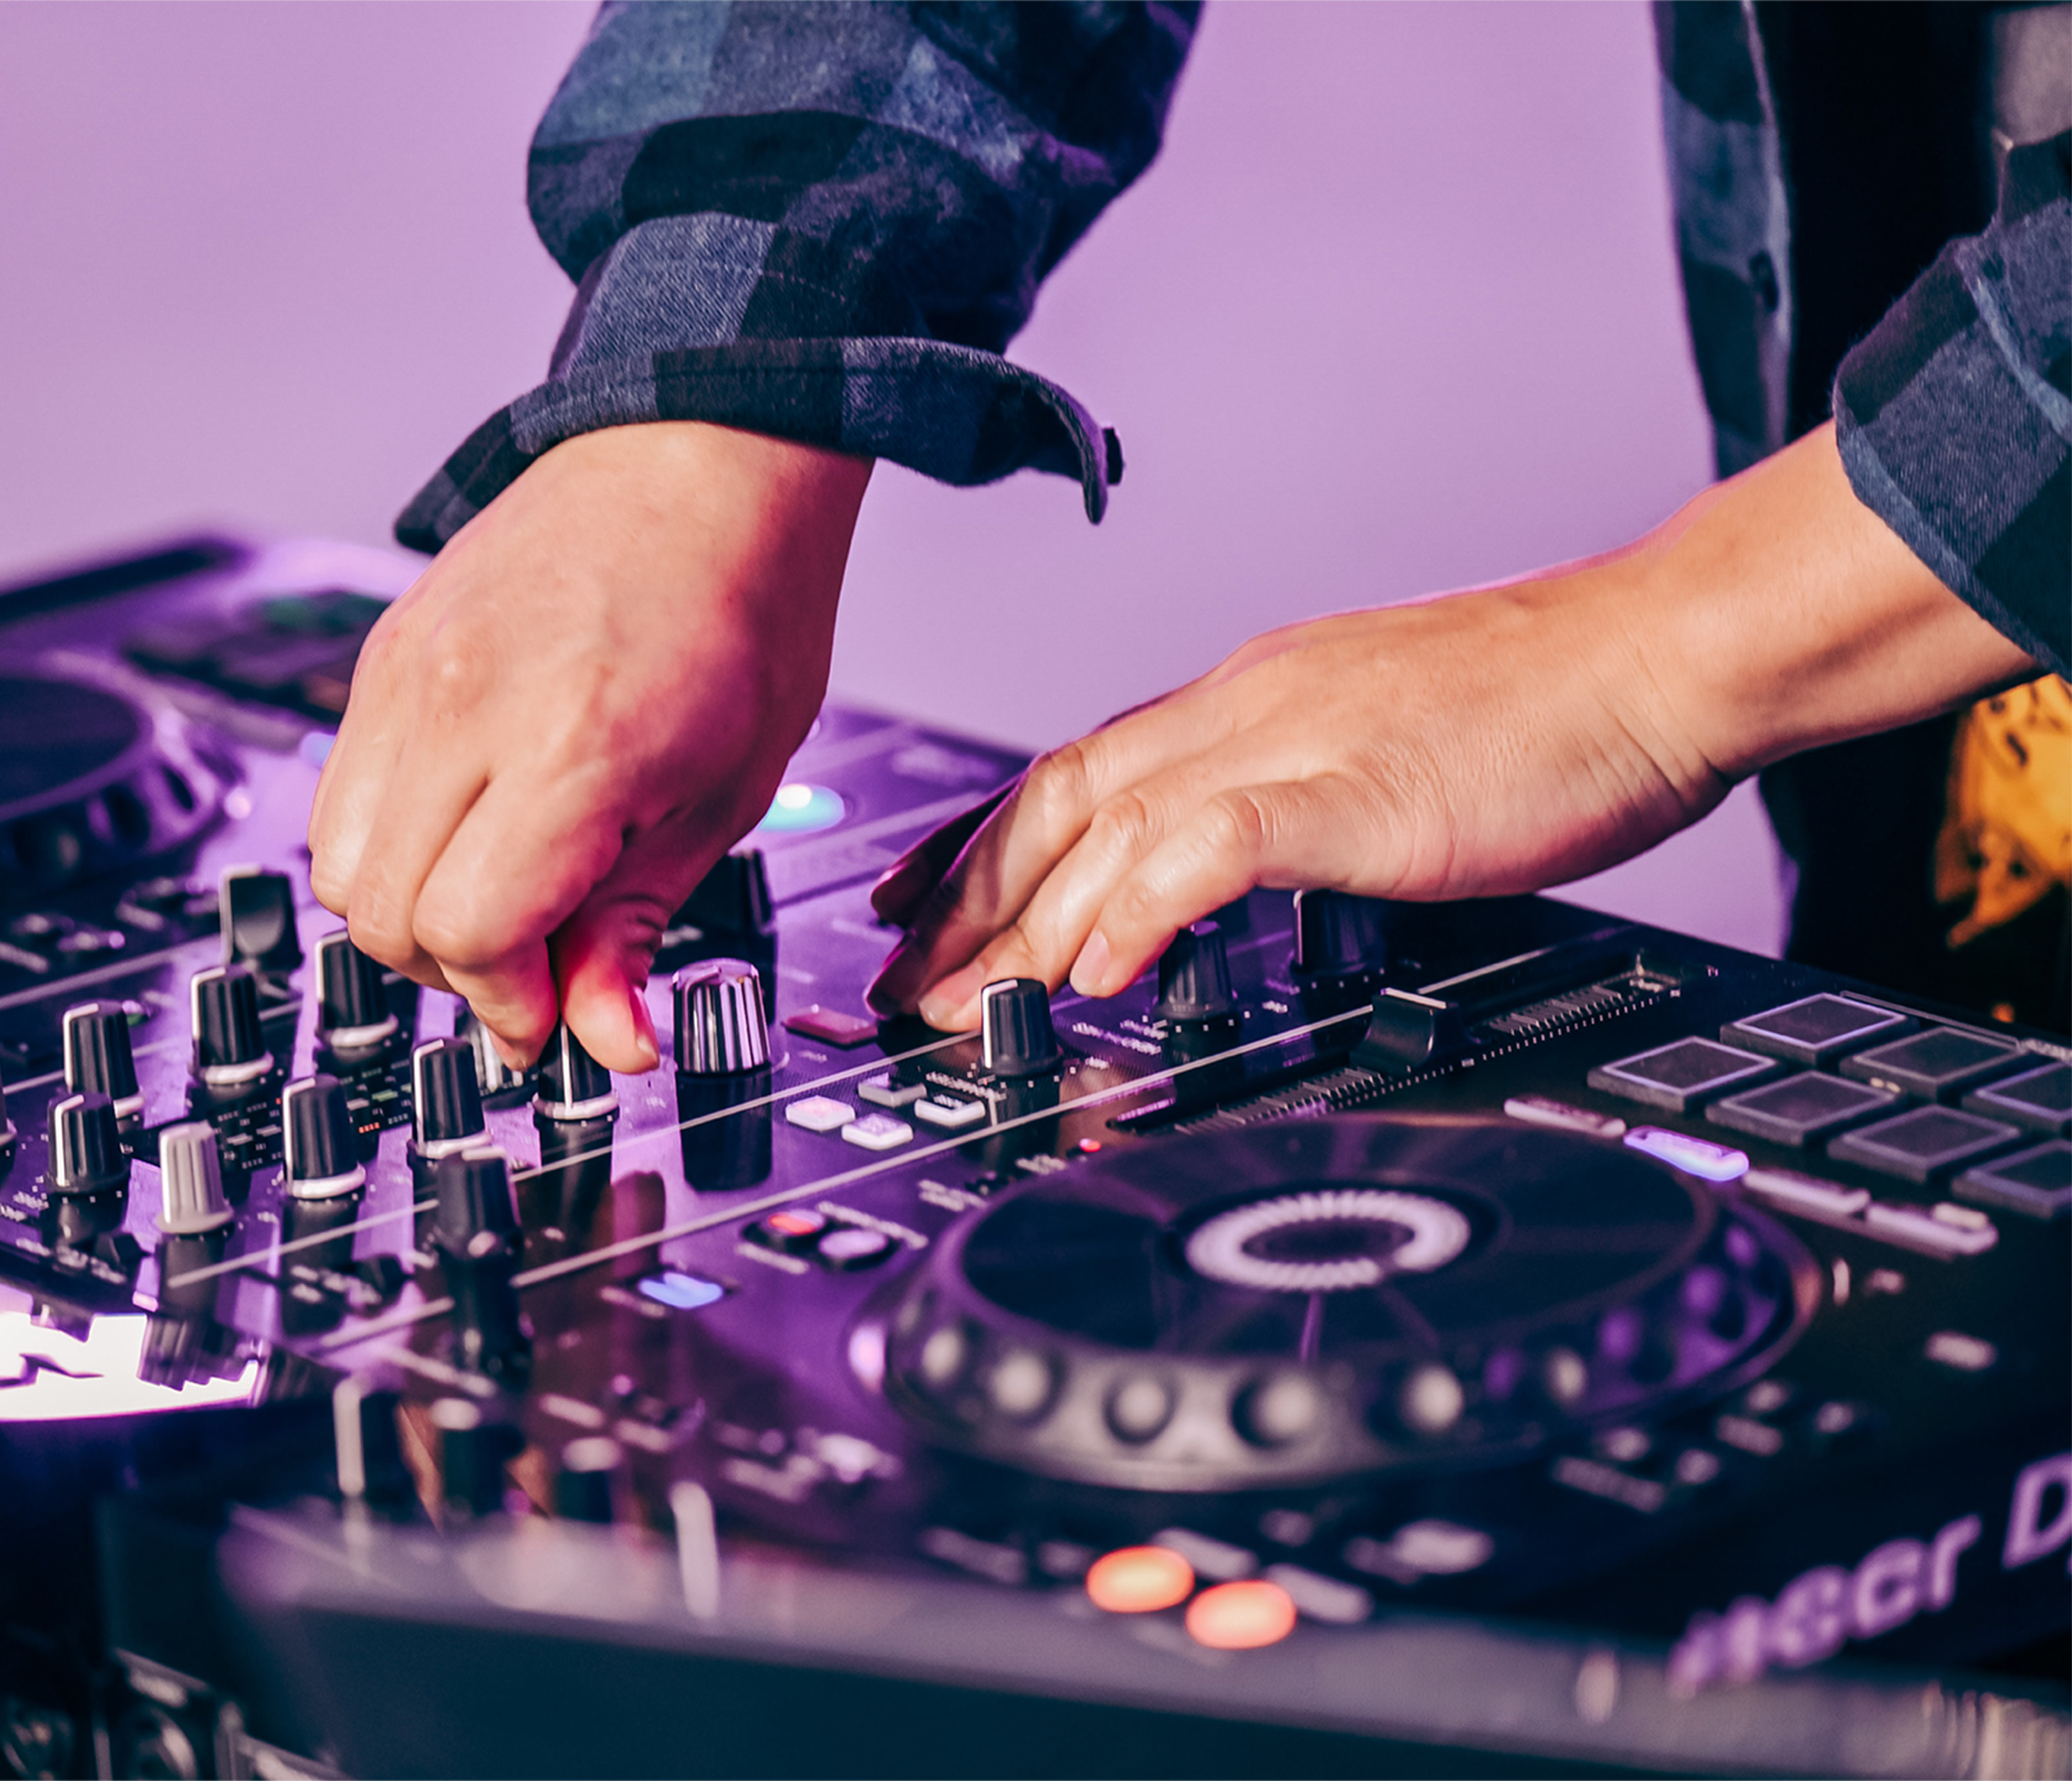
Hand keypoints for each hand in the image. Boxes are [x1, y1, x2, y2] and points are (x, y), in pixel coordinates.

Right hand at [309, 422, 870, 1070]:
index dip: (513, 999)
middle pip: (382, 917)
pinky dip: (391, 840)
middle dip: (457, 972)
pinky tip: (471, 825)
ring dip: (410, 912)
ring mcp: (407, 673)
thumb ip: (637, 927)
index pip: (468, 933)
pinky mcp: (382, 652)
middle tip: (537, 964)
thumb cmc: (739, 610)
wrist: (701, 460)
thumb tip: (602, 1042)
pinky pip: (340, 790)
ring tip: (502, 893)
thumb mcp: (723, 798)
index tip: (558, 1015)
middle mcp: (464, 706)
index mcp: (568, 747)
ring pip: (337, 865)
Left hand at [868, 425, 2035, 1027]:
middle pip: (1058, 800)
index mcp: (1251, 700)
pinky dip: (1138, 907)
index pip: (1077, 769)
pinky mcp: (1353, 791)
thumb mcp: (1383, 747)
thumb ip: (1294, 797)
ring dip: (1020, 922)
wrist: (1659, 656)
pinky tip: (1093, 967)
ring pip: (1106, 824)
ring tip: (958, 1000)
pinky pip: (1212, 846)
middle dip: (965, 898)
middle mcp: (1245, 708)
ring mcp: (1293, 742)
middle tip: (896, 981)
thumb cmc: (1551, 711)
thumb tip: (1234, 860)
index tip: (922, 902)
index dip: (985, 842)